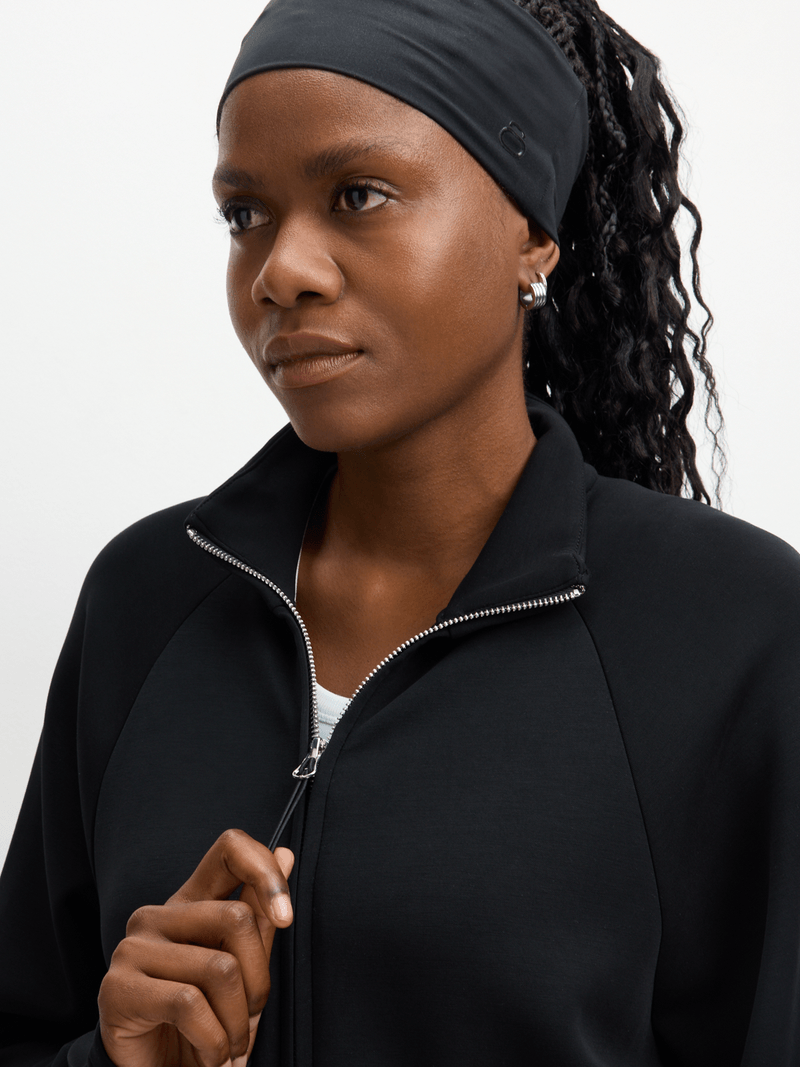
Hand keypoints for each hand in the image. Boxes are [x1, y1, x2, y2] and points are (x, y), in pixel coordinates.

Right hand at [98, 829, 294, 1066]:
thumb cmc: (205, 1022)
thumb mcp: (243, 970)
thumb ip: (261, 916)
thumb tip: (286, 853)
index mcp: (188, 902)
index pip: (229, 849)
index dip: (265, 871)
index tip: (286, 917)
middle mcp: (156, 916)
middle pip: (236, 918)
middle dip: (259, 980)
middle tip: (249, 1016)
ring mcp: (132, 948)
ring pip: (220, 967)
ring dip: (238, 1023)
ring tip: (229, 1044)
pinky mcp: (117, 988)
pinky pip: (189, 1004)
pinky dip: (214, 1042)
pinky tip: (209, 1054)